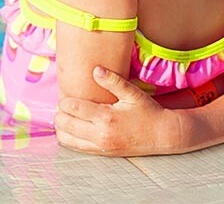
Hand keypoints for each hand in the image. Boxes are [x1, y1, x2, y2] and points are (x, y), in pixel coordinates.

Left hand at [55, 66, 179, 156]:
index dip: (65, 101)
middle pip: (65, 124)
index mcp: (106, 118)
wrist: (162, 135)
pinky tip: (71, 128)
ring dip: (62, 127)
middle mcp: (100, 134)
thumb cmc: (147, 111)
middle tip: (64, 105)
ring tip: (66, 116)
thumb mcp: (132, 93)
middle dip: (60, 113)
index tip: (67, 95)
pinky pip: (76, 148)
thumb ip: (113, 81)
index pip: (73, 108)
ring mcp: (100, 146)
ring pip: (67, 139)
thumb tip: (96, 69)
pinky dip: (69, 138)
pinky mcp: (102, 153)